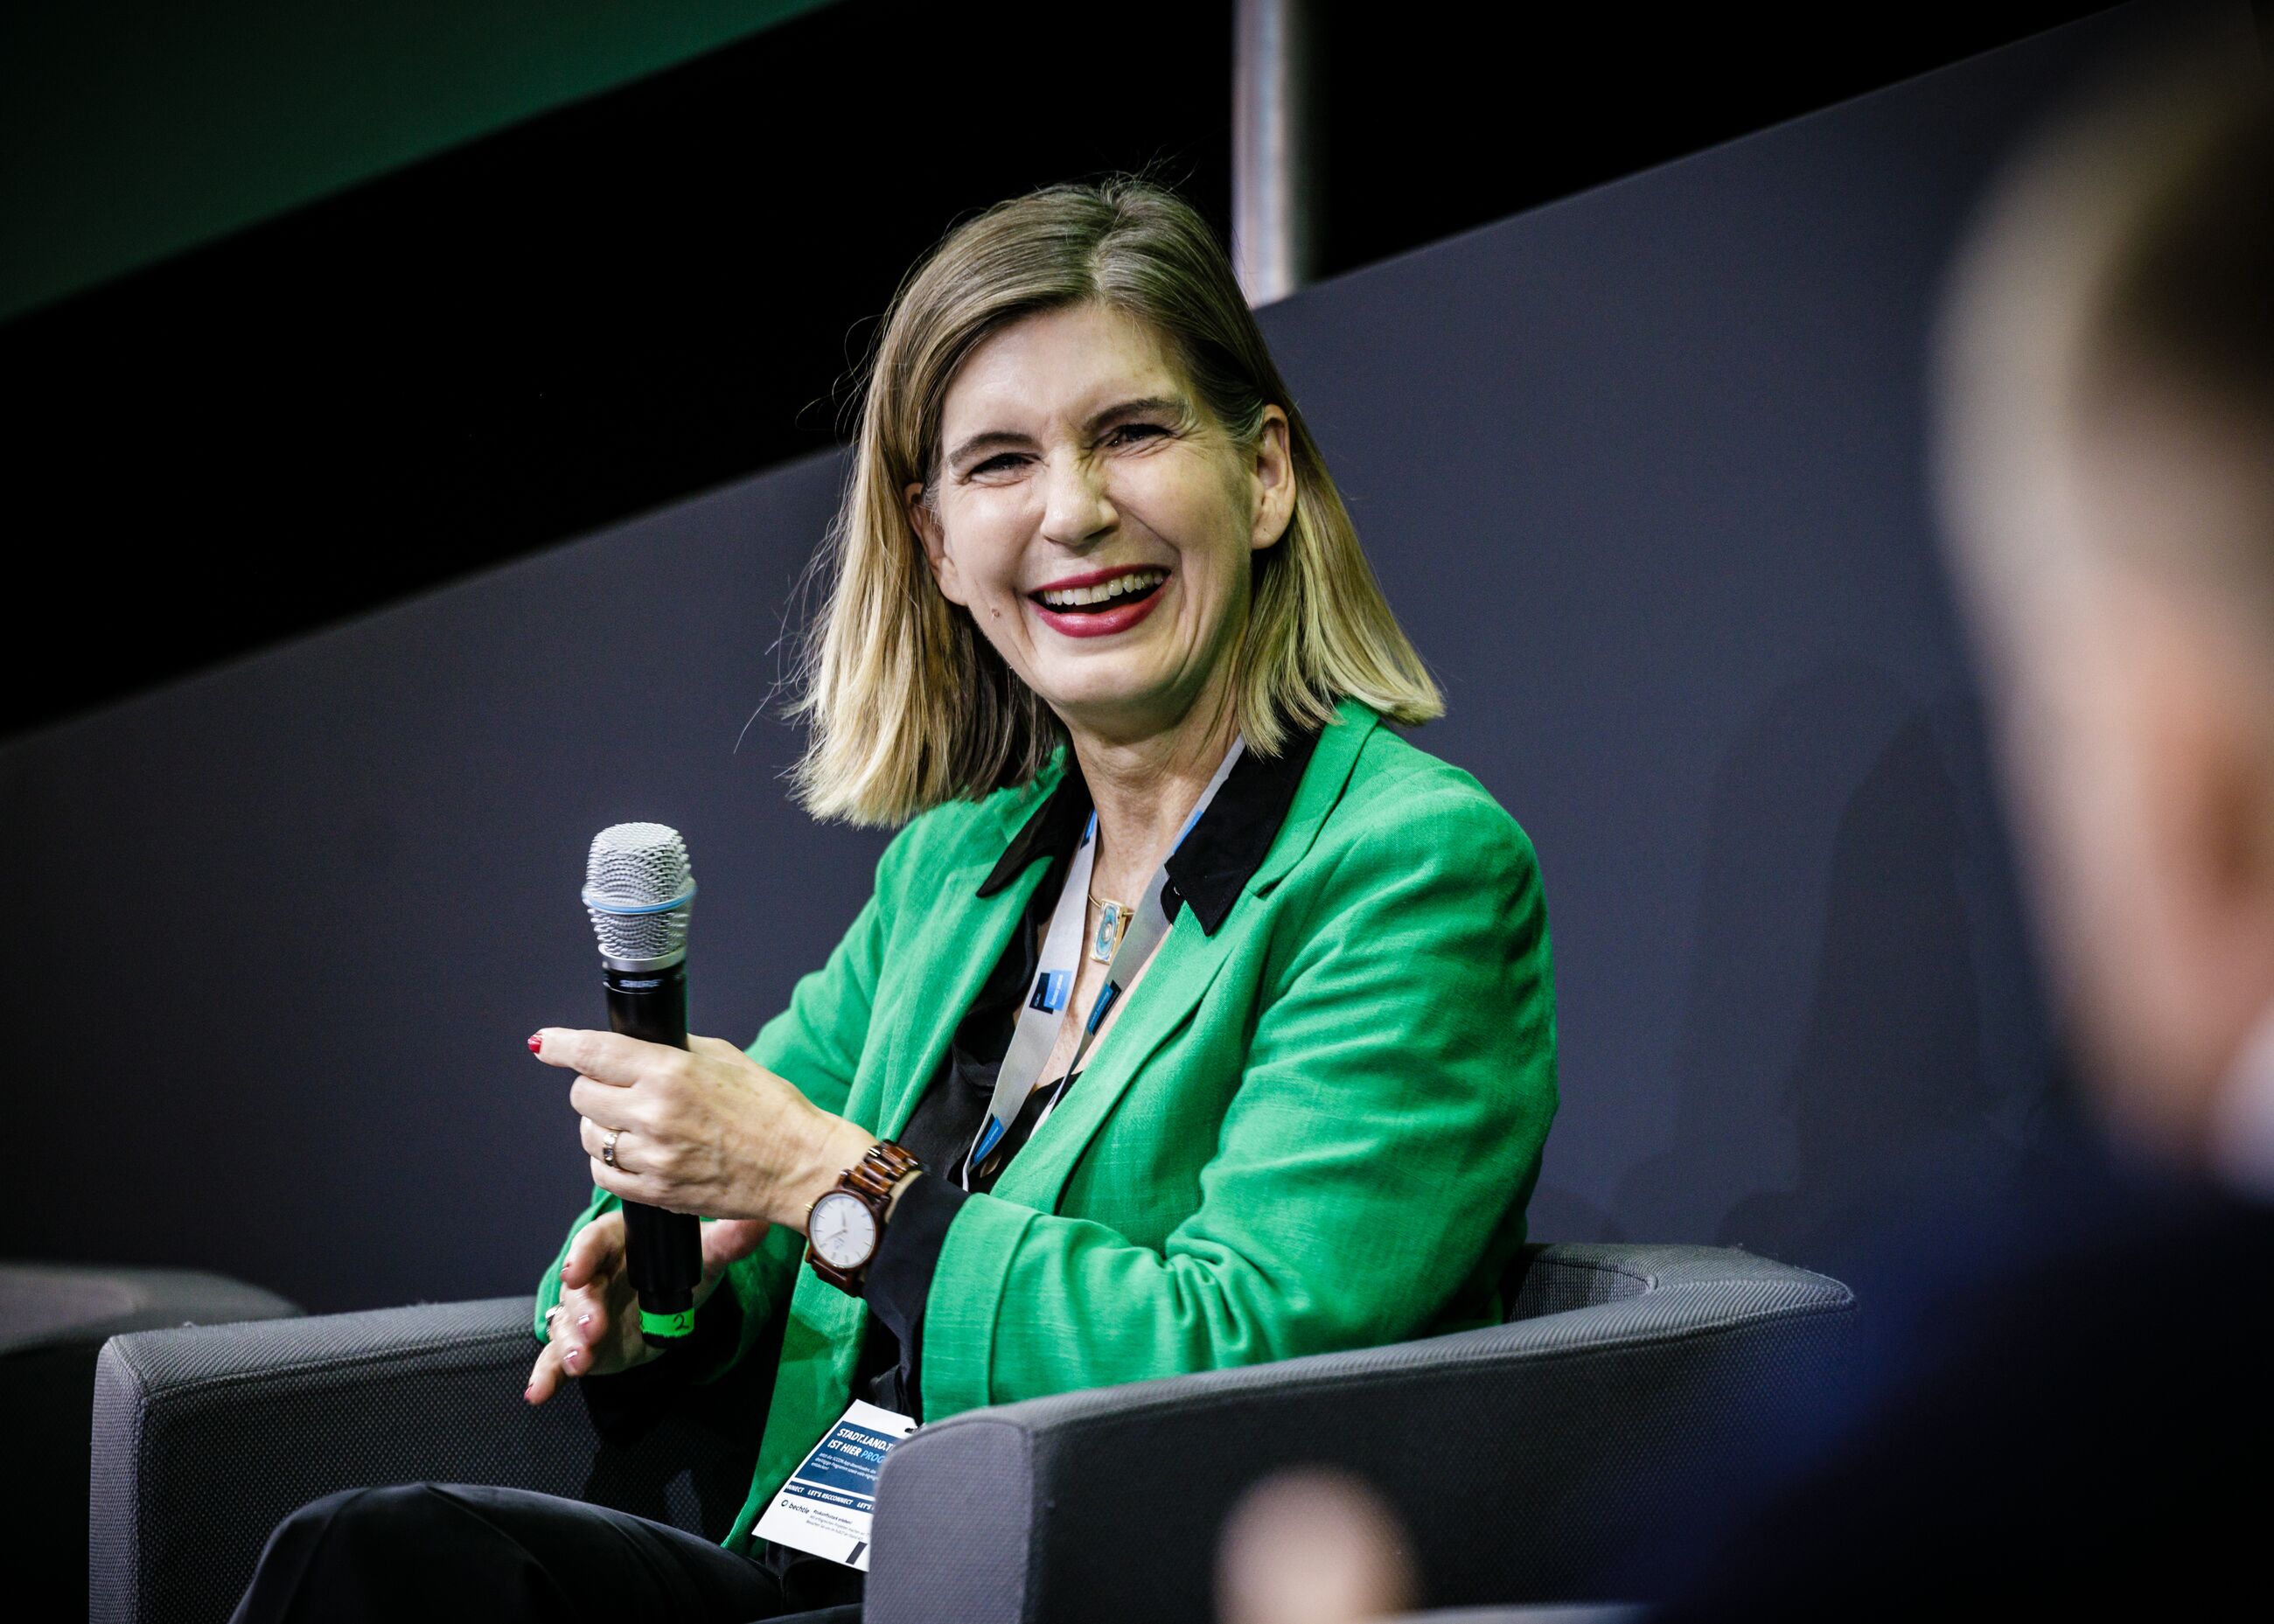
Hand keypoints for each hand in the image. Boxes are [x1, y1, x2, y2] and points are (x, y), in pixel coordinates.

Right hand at [523, 1207, 769, 1404]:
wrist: (674, 1307)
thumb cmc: (680, 1272)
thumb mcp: (704, 1259)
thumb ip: (727, 1243)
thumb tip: (759, 1223)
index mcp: (617, 1243)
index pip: (594, 1242)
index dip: (583, 1255)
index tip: (577, 1270)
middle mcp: (594, 1275)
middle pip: (578, 1288)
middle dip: (581, 1309)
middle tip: (592, 1328)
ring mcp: (583, 1312)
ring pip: (566, 1325)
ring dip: (568, 1344)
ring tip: (581, 1362)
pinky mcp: (580, 1345)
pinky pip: (557, 1359)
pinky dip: (547, 1375)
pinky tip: (538, 1392)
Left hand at [529, 1028, 878, 1229]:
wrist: (800, 1166)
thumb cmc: (773, 1110)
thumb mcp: (725, 1058)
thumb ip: (673, 1050)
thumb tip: (633, 1046)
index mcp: (671, 1072)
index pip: (594, 1053)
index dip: (560, 1045)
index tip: (544, 1043)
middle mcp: (654, 1113)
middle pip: (583, 1096)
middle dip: (594, 1088)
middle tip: (619, 1088)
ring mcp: (653, 1157)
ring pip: (591, 1137)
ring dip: (603, 1127)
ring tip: (637, 1125)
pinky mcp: (656, 1192)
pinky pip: (603, 1175)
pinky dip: (611, 1162)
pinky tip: (637, 1153)